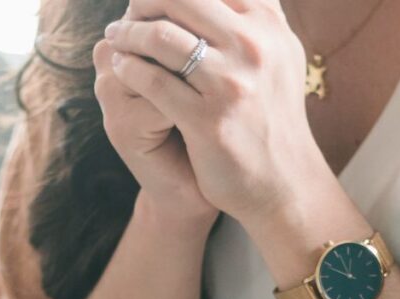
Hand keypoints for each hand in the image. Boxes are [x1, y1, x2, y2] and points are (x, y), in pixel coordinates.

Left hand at [104, 0, 334, 223]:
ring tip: (117, 38)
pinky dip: (129, 68)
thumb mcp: (278, 55)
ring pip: (160, 36)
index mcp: (268, 25)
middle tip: (127, 15)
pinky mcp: (208, 119)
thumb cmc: (272, 115)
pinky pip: (153, 80)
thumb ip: (257, 15)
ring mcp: (231, 83)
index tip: (152, 3)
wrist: (282, 180)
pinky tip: (122, 69)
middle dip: (143, 3)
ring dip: (128, 34)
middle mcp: (254, 47)